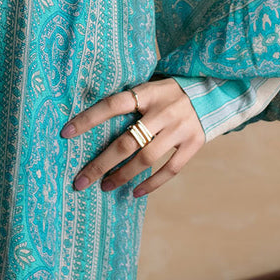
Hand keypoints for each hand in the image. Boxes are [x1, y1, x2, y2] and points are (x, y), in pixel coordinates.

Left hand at [61, 78, 205, 197]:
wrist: (213, 92)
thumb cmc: (169, 92)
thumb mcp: (150, 87)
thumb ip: (129, 101)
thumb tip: (91, 119)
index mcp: (147, 92)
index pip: (111, 105)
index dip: (88, 119)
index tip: (66, 133)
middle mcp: (163, 111)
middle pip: (126, 141)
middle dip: (101, 163)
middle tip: (80, 181)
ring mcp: (179, 129)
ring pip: (146, 159)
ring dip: (123, 176)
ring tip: (105, 186)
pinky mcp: (194, 144)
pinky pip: (170, 169)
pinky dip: (153, 183)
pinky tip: (136, 192)